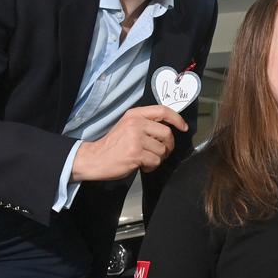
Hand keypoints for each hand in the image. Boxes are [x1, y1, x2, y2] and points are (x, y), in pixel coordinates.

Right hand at [70, 105, 187, 181]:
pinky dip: (152, 166)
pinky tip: (142, 165)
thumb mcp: (127, 126)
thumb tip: (169, 128)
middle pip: (167, 134)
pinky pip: (155, 161)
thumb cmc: (113, 145)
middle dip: (168, 146)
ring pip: (162, 150)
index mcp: (135, 115)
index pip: (163, 111)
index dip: (177, 119)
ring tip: (146, 159)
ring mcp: (136, 139)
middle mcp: (136, 124)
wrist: (94, 158)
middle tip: (161, 152)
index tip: (183, 127)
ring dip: (158, 158)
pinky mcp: (135, 154)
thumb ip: (145, 124)